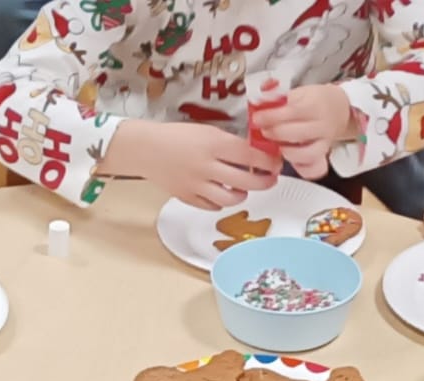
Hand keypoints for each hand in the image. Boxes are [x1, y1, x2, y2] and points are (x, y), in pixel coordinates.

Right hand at [108, 120, 278, 210]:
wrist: (147, 149)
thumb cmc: (177, 136)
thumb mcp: (208, 131)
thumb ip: (230, 144)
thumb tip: (254, 154)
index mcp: (215, 144)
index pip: (252, 157)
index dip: (269, 162)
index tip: (276, 162)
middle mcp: (207, 166)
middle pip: (246, 182)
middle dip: (264, 182)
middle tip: (270, 179)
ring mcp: (196, 185)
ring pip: (230, 199)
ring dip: (242, 195)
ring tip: (244, 189)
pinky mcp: (186, 197)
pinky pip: (211, 206)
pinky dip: (221, 203)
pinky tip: (222, 194)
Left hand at [254, 84, 354, 179]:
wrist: (338, 107)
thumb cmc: (313, 101)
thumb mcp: (298, 92)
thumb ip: (278, 96)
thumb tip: (261, 94)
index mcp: (315, 104)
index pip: (291, 111)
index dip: (270, 116)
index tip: (257, 118)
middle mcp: (322, 124)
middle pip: (294, 133)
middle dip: (274, 133)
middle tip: (264, 131)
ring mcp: (324, 141)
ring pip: (305, 154)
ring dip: (286, 151)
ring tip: (278, 145)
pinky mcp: (323, 155)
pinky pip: (313, 168)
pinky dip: (301, 167)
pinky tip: (291, 160)